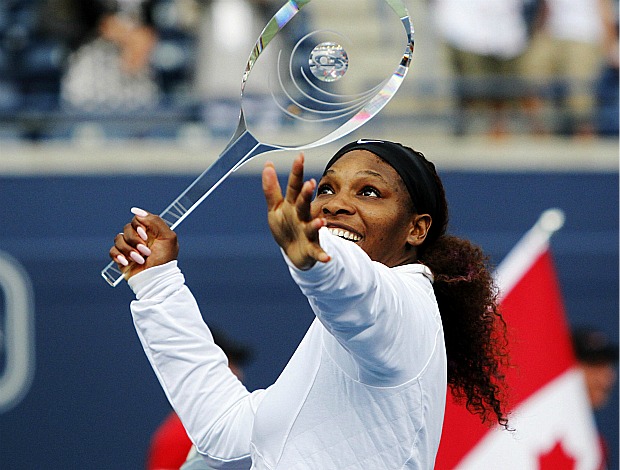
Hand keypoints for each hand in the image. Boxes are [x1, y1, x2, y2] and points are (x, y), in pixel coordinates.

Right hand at [109, 208, 178, 279]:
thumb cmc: (165, 260)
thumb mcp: (168, 237)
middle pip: (126, 229)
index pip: (137, 219)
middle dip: (135, 241)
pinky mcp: (121, 257)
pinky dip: (119, 256)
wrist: (157, 280)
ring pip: (118, 239)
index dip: (139, 227)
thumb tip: (136, 211)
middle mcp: (139, 237)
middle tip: (146, 252)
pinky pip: (112, 251)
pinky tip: (128, 263)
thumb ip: (155, 221)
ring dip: (129, 250)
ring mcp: (129, 247)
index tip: (146, 237)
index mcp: (149, 231)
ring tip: (140, 260)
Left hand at [262, 154, 329, 269]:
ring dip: (317, 224)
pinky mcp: (311, 249)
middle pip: (303, 204)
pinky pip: (317, 252)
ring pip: (312, 227)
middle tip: (309, 184)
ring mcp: (308, 232)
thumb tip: (268, 164)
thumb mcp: (276, 208)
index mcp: (292, 205)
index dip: (297, 172)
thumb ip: (272, 189)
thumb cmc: (286, 227)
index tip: (300, 156)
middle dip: (306, 195)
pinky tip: (327, 257)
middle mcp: (302, 217)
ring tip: (321, 222)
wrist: (294, 253)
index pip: (294, 186)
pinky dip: (322, 255)